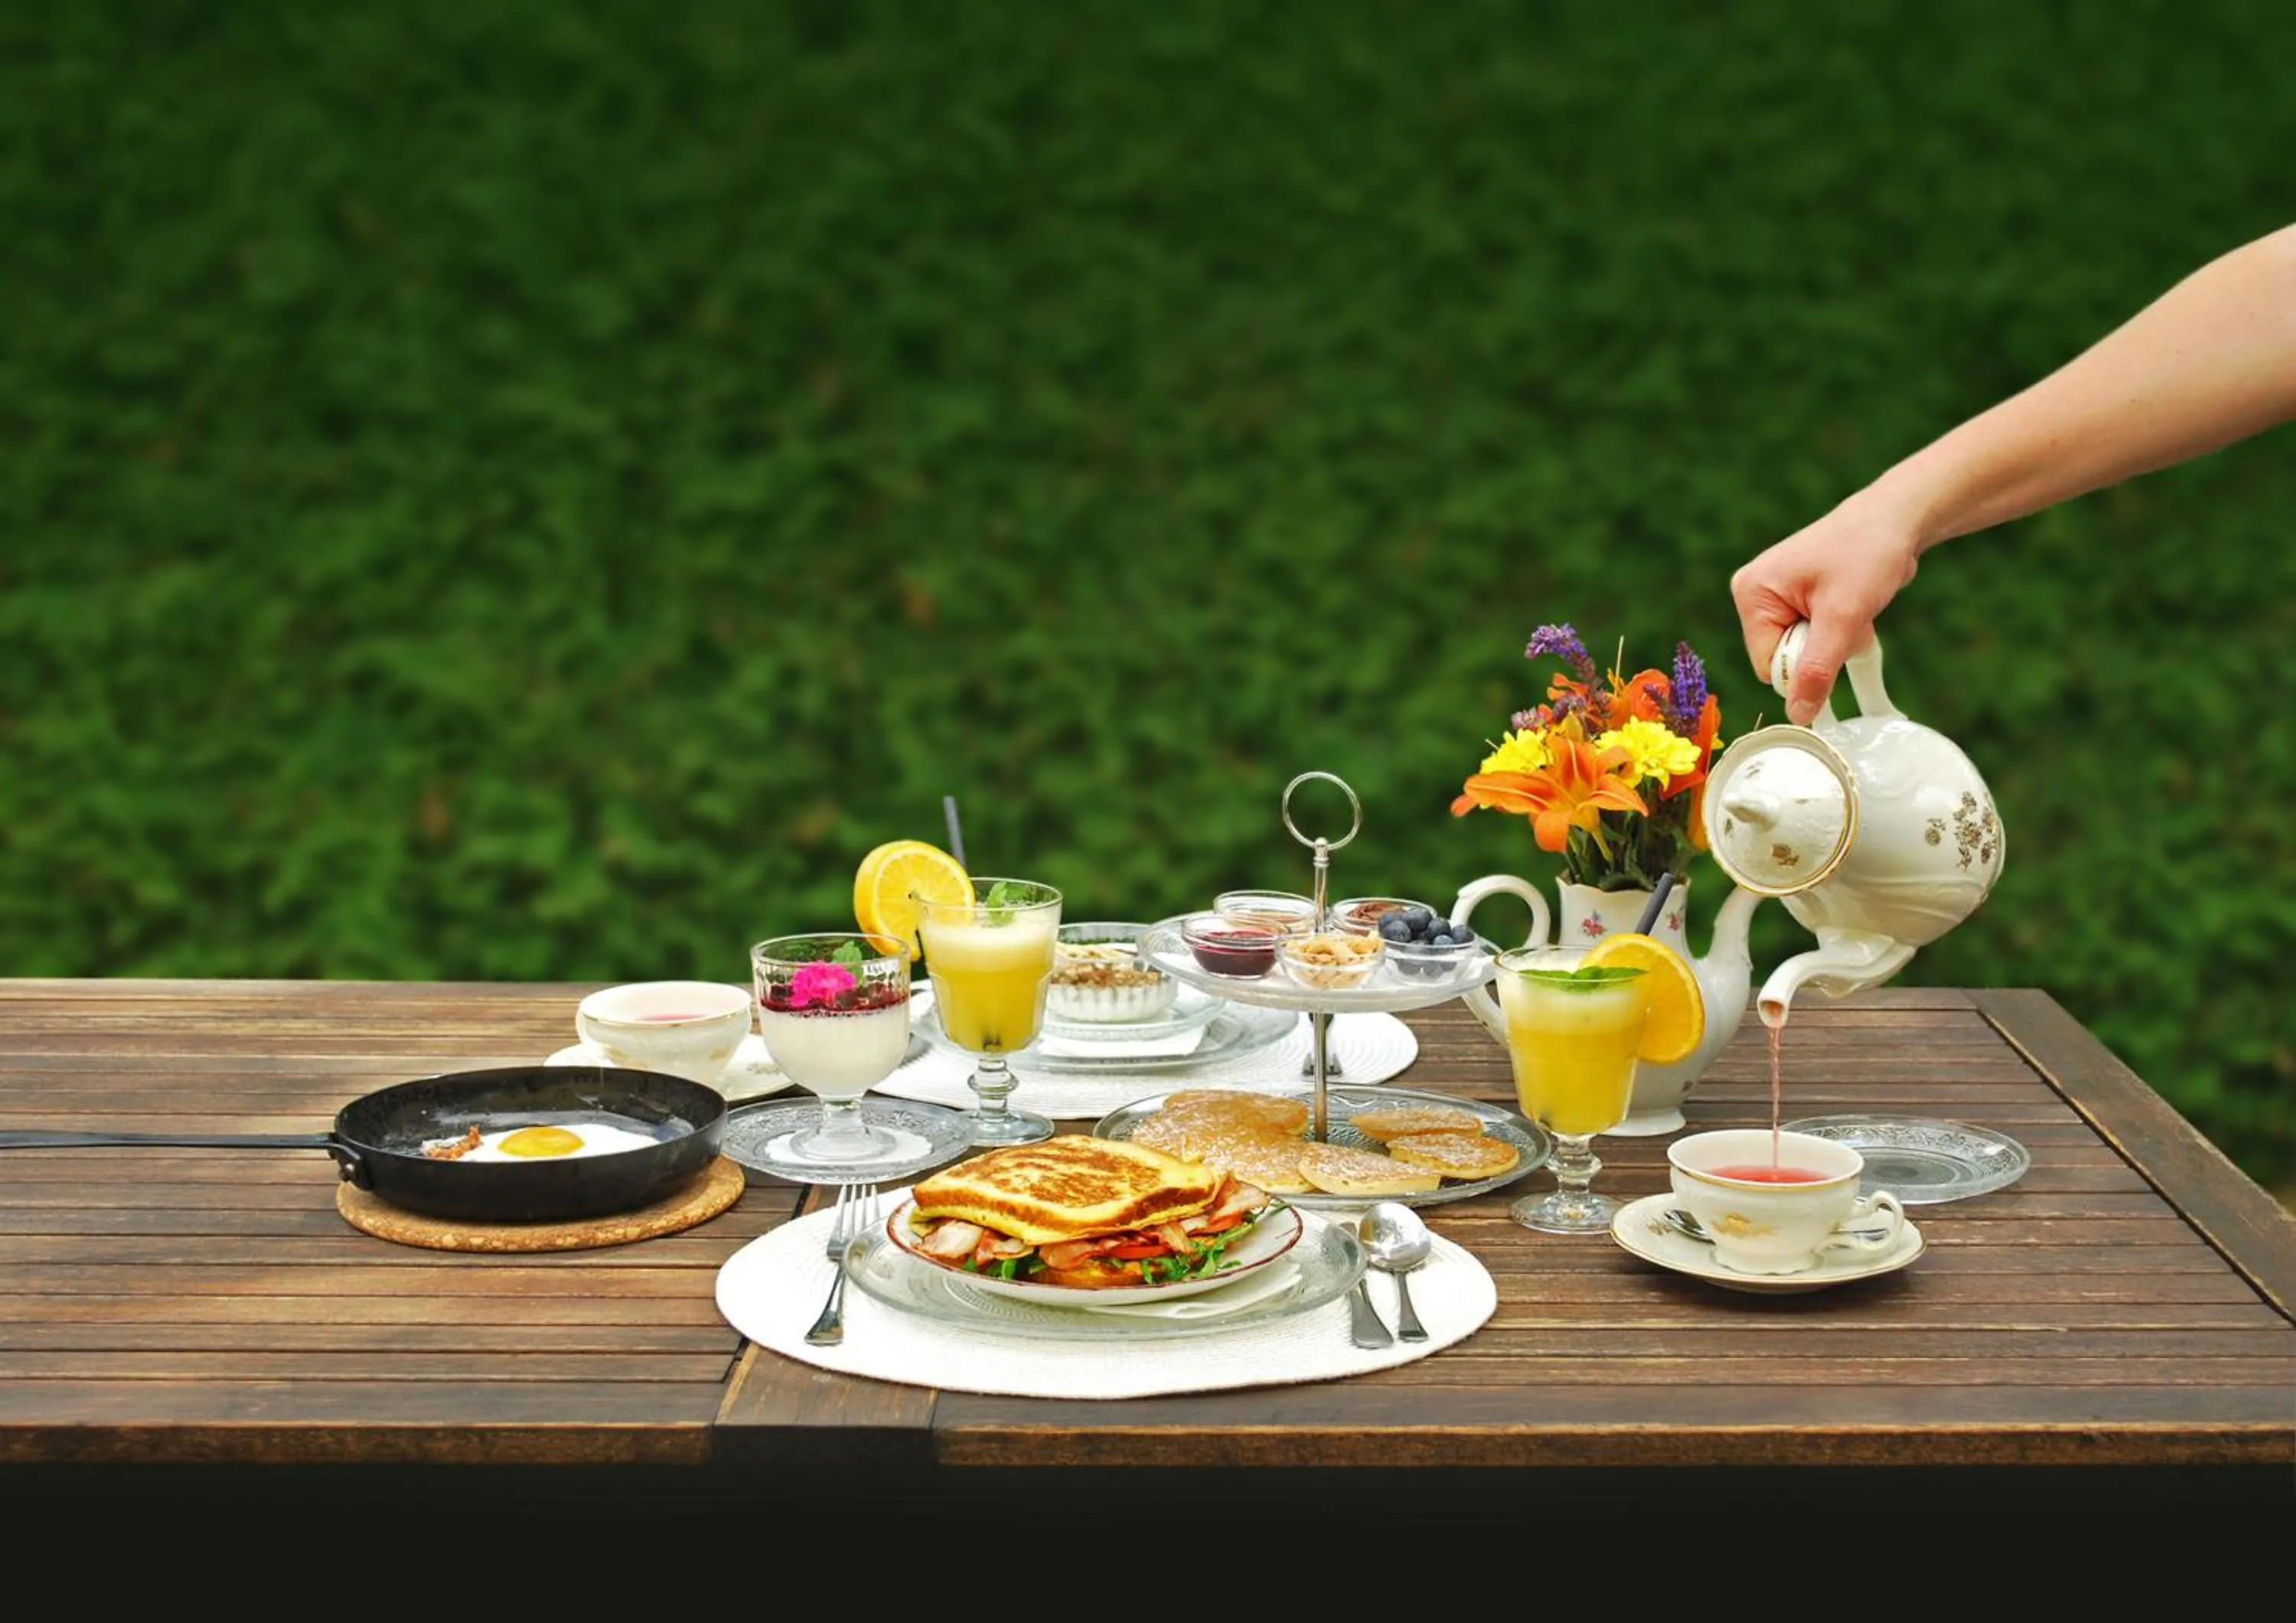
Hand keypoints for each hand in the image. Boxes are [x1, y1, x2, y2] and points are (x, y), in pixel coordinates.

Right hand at [1730, 493, 1923, 725]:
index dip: (1804, 666)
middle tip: (1849, 618)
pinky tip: (1854, 608)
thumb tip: (1798, 716)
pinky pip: (1815, 639)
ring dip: (1836, 641)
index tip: (1835, 639)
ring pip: (1804, 652)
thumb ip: (1817, 670)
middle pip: (1784, 659)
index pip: (1767, 664)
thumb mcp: (1842, 616)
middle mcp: (1756, 595)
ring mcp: (1777, 598)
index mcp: (1751, 594)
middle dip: (1823, 650)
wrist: (1897, 518)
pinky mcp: (1798, 601)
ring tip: (1855, 607)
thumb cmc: (1866, 553)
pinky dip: (1840, 633)